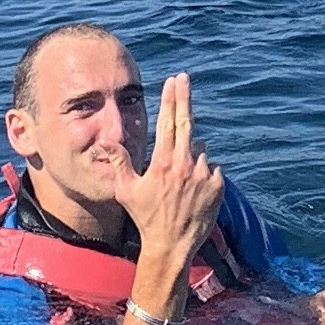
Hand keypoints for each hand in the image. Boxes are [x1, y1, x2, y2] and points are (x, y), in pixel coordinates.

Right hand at [116, 72, 225, 290]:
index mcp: (162, 162)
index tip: (172, 80)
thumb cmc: (145, 218)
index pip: (167, 122)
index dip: (170, 99)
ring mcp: (204, 174)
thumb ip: (120, 161)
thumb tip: (106, 140)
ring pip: (200, 149)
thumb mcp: (126, 190)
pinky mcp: (218, 185)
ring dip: (191, 155)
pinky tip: (193, 190)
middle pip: (187, 122)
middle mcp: (185, 164)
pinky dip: (204, 172)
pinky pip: (212, 167)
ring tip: (180, 181)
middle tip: (184, 78)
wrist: (171, 246)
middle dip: (184, 97)